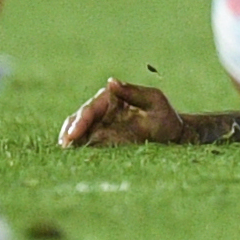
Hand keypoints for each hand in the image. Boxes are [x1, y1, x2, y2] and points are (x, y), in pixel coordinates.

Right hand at [58, 78, 187, 146]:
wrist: (175, 138)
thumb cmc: (166, 118)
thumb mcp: (155, 101)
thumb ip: (134, 93)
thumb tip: (110, 81)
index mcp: (112, 97)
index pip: (91, 108)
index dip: (80, 120)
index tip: (73, 134)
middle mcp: (103, 110)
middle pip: (80, 119)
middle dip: (70, 131)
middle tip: (64, 146)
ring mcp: (102, 126)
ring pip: (79, 132)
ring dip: (71, 141)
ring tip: (65, 153)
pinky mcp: (104, 141)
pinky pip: (88, 144)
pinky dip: (79, 150)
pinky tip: (74, 159)